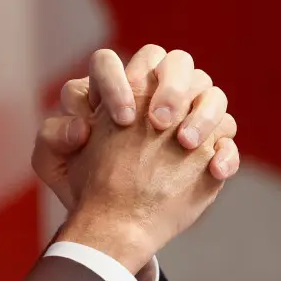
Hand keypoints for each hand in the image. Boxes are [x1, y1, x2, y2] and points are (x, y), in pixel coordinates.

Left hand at [31, 46, 238, 209]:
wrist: (110, 219)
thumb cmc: (81, 182)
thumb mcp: (53, 163)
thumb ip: (52, 138)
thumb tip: (79, 129)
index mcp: (110, 88)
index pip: (109, 62)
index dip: (114, 82)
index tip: (120, 119)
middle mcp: (151, 92)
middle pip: (173, 61)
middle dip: (170, 86)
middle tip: (160, 122)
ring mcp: (185, 115)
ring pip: (209, 90)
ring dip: (203, 112)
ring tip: (186, 144)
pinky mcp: (210, 144)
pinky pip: (228, 136)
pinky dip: (226, 152)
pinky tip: (214, 171)